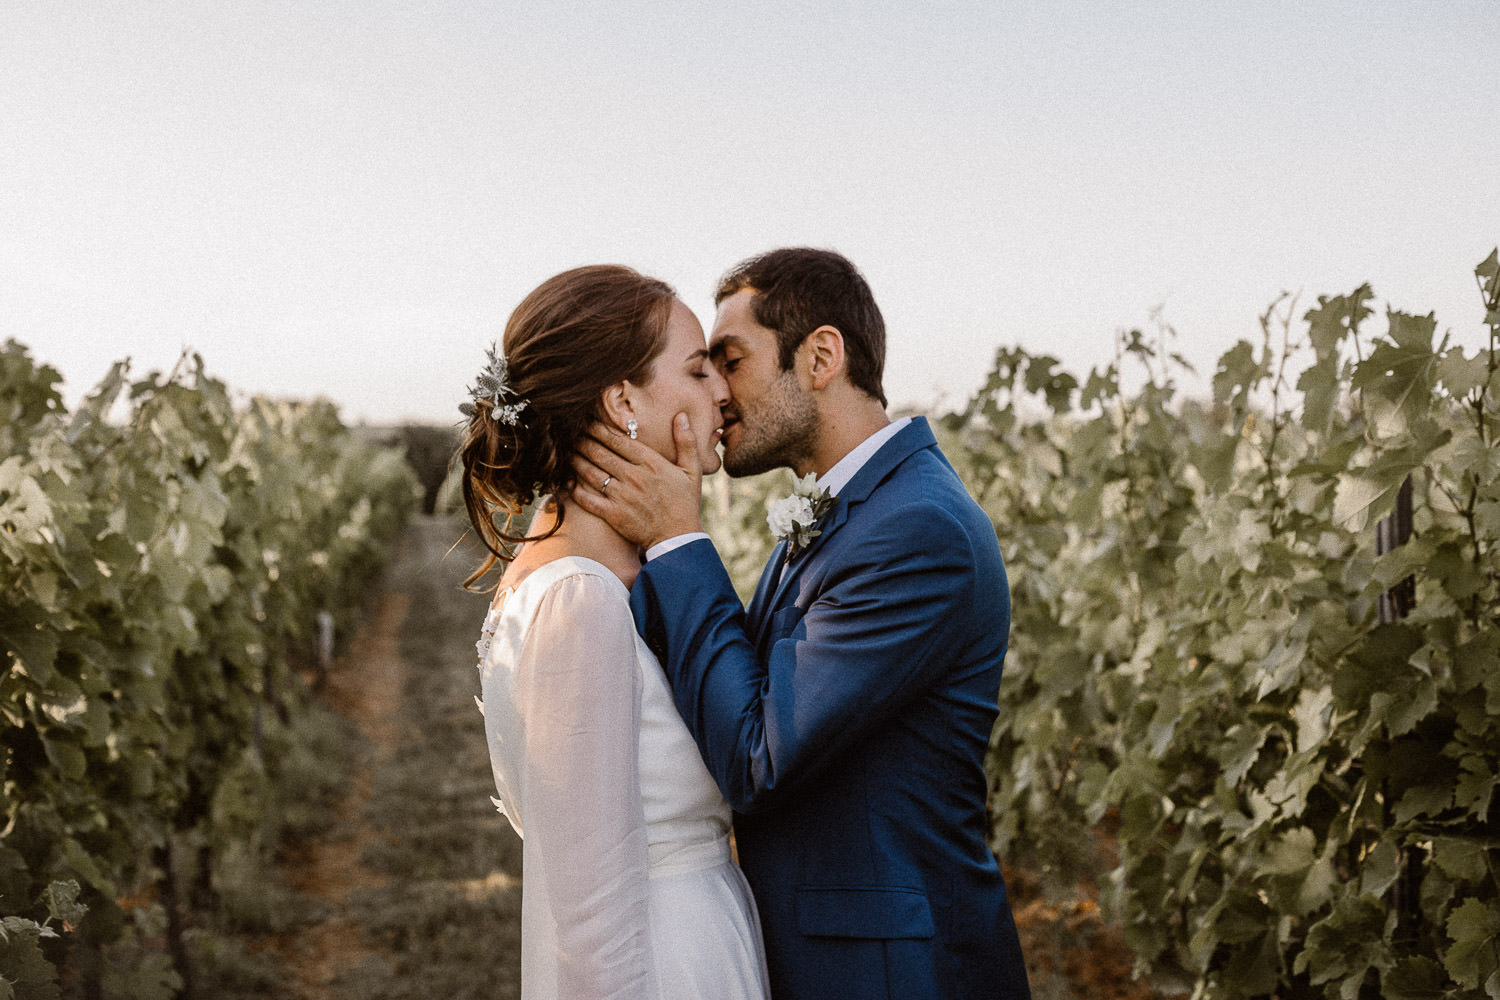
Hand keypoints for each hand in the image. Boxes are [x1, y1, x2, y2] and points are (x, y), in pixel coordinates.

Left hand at [572, 413, 704, 548]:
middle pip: (600, 453)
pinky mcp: (613, 514)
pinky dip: (575, 489)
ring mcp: (622, 496)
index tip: (587, 421)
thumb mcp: (692, 470)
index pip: (617, 440)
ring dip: (576, 460)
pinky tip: (567, 481)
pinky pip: (588, 499)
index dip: (598, 429)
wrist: (678, 538)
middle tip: (571, 433)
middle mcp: (633, 476)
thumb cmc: (685, 503)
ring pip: (590, 473)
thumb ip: (686, 442)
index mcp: (650, 463)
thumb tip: (681, 415)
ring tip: (567, 452)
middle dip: (582, 441)